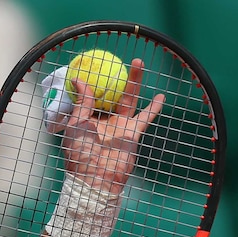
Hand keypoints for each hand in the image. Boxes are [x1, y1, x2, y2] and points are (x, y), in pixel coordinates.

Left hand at [62, 58, 164, 193]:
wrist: (95, 178)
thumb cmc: (80, 154)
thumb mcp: (76, 124)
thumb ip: (82, 103)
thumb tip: (79, 80)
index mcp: (86, 119)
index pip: (89, 97)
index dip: (90, 82)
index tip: (91, 65)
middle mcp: (103, 121)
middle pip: (110, 93)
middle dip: (114, 76)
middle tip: (116, 58)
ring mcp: (118, 126)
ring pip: (128, 99)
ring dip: (134, 81)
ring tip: (139, 63)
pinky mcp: (132, 133)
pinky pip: (144, 117)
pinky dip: (153, 108)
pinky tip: (161, 97)